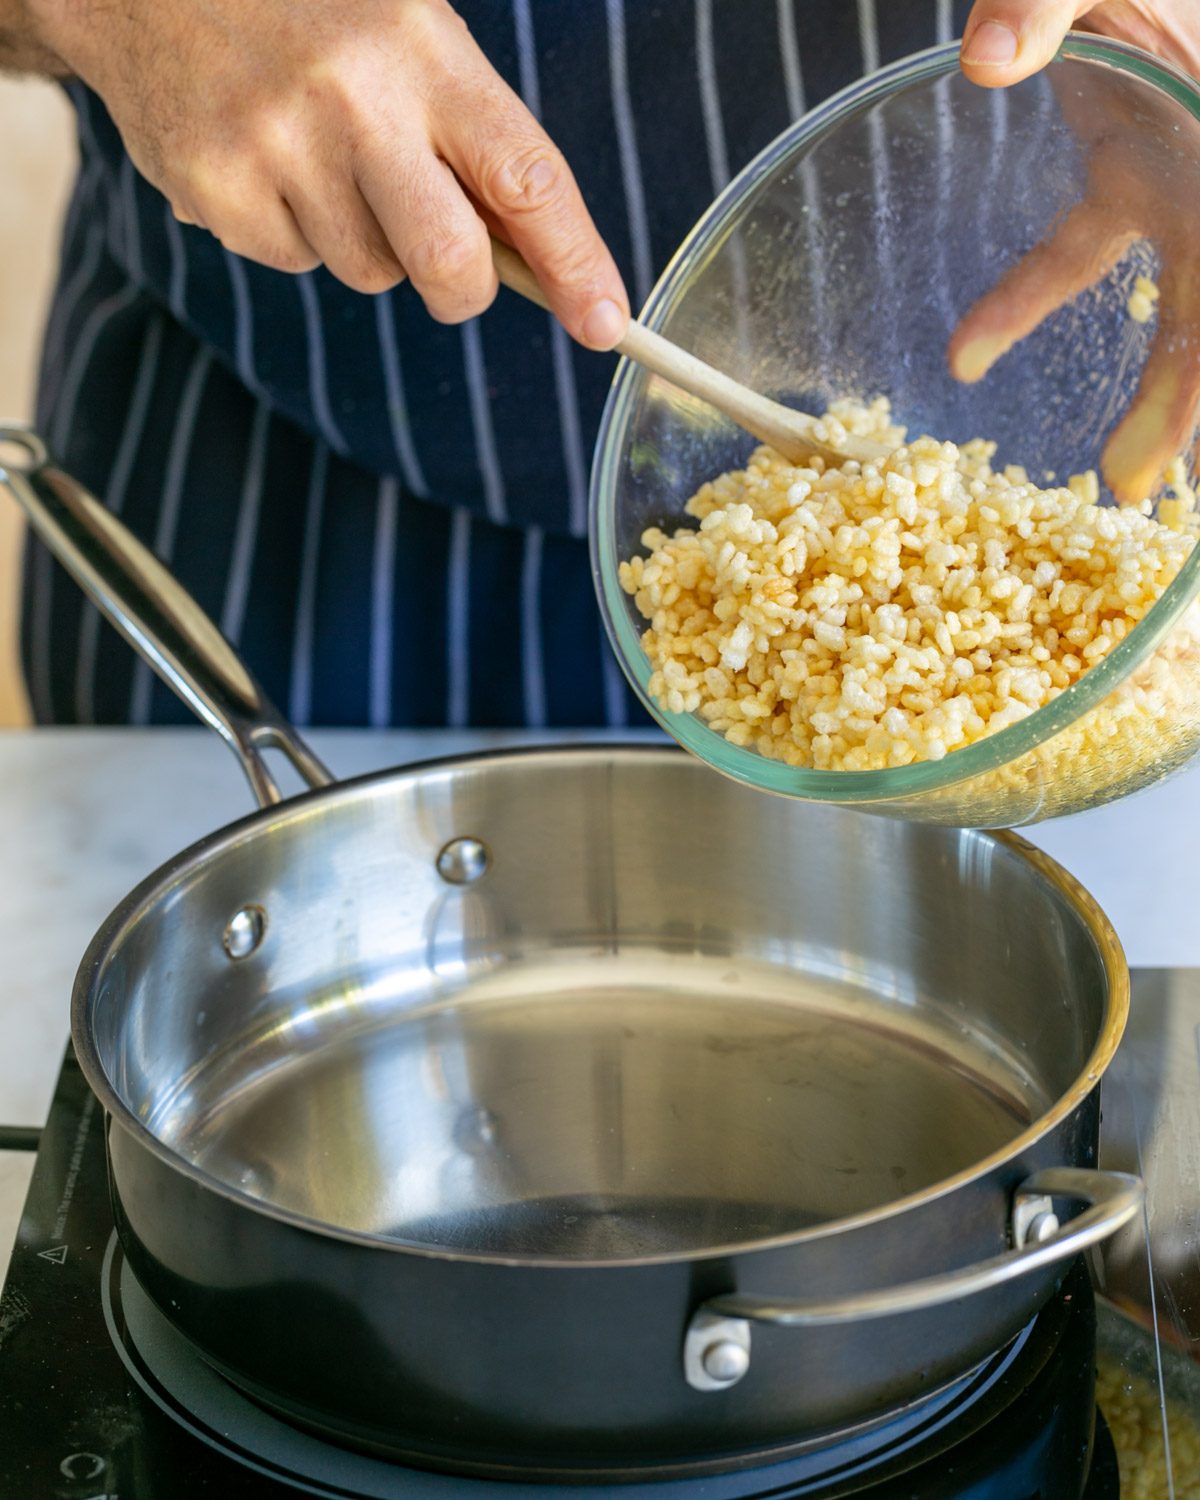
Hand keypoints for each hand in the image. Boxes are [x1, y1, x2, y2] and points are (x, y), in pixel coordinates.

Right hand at [27, 0, 629, 347]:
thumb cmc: (308, 11)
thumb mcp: (406, 33)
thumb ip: (470, 135)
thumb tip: (534, 262)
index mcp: (423, 49)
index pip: (525, 177)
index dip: (576, 261)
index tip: (607, 325)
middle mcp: (355, 99)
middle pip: (448, 263)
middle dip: (460, 287)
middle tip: (446, 265)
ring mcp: (278, 147)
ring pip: (370, 272)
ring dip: (364, 238)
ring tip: (319, 154)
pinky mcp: (219, 190)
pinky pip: (295, 262)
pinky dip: (293, 230)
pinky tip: (266, 161)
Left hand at [950, 2, 1199, 499]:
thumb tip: (986, 59)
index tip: (1168, 448)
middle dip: (1188, 400)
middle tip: (1139, 488)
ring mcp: (1174, 176)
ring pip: (1177, 304)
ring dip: (1154, 392)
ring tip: (1120, 479)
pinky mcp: (1126, 175)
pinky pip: (1077, 258)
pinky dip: (1024, 306)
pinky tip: (968, 355)